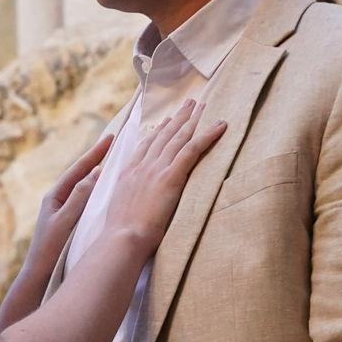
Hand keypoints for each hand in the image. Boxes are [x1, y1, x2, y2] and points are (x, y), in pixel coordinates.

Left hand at [25, 132, 111, 284]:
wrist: (39, 274)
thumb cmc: (50, 250)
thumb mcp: (65, 221)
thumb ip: (79, 197)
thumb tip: (95, 173)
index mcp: (55, 196)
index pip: (79, 169)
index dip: (95, 153)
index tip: (110, 138)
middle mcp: (58, 199)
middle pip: (81, 173)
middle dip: (97, 157)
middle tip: (114, 142)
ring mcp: (64, 210)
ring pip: (84, 186)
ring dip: (98, 172)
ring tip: (114, 159)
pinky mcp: (69, 221)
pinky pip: (86, 200)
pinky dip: (97, 190)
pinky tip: (108, 189)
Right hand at [100, 98, 225, 255]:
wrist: (123, 237)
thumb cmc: (122, 233)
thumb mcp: (121, 208)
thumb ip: (129, 197)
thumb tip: (135, 199)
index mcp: (129, 172)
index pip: (146, 144)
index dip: (159, 130)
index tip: (167, 120)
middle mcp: (142, 165)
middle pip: (164, 135)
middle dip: (178, 118)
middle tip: (189, 103)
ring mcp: (156, 168)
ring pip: (178, 137)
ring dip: (192, 119)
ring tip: (202, 106)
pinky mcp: (171, 176)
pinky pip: (193, 149)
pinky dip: (207, 135)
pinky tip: (220, 125)